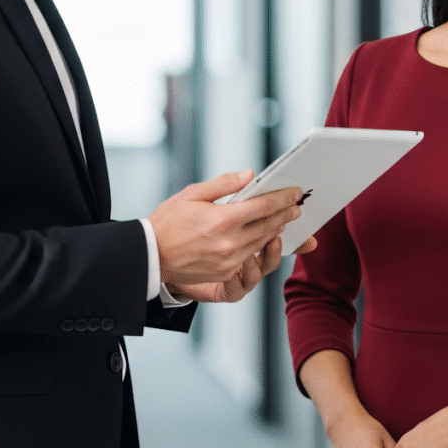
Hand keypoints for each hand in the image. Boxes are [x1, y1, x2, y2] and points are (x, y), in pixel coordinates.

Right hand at [149, 170, 302, 286]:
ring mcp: (229, 261)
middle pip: (268, 225)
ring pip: (262, 242)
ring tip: (283, 219)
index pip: (264, 206)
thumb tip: (249, 175)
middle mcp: (229, 242)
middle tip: (296, 206)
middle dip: (285, 214)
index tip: (295, 193)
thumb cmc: (168, 222)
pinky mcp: (225, 273)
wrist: (151, 255)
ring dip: (276, 230)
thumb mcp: (193, 194)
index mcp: (222, 219)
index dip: (283, 198)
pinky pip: (250, 257)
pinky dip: (260, 246)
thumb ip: (224, 184)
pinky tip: (263, 237)